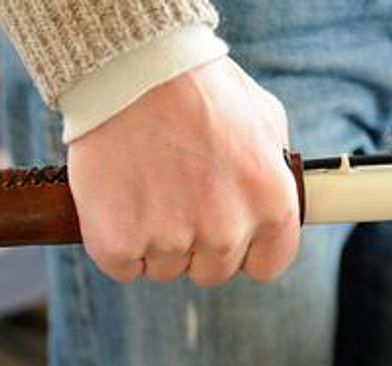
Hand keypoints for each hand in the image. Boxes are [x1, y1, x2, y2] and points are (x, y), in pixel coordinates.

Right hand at [68, 57, 298, 285]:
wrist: (131, 68)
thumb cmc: (197, 87)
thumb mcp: (262, 119)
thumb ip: (275, 170)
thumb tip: (273, 198)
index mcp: (271, 204)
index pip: (267, 265)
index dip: (244, 249)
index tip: (224, 229)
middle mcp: (226, 230)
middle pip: (211, 271)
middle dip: (194, 242)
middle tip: (174, 194)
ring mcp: (171, 240)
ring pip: (164, 269)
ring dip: (153, 240)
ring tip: (145, 187)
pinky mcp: (118, 243)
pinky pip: (123, 268)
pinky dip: (116, 243)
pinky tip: (118, 203)